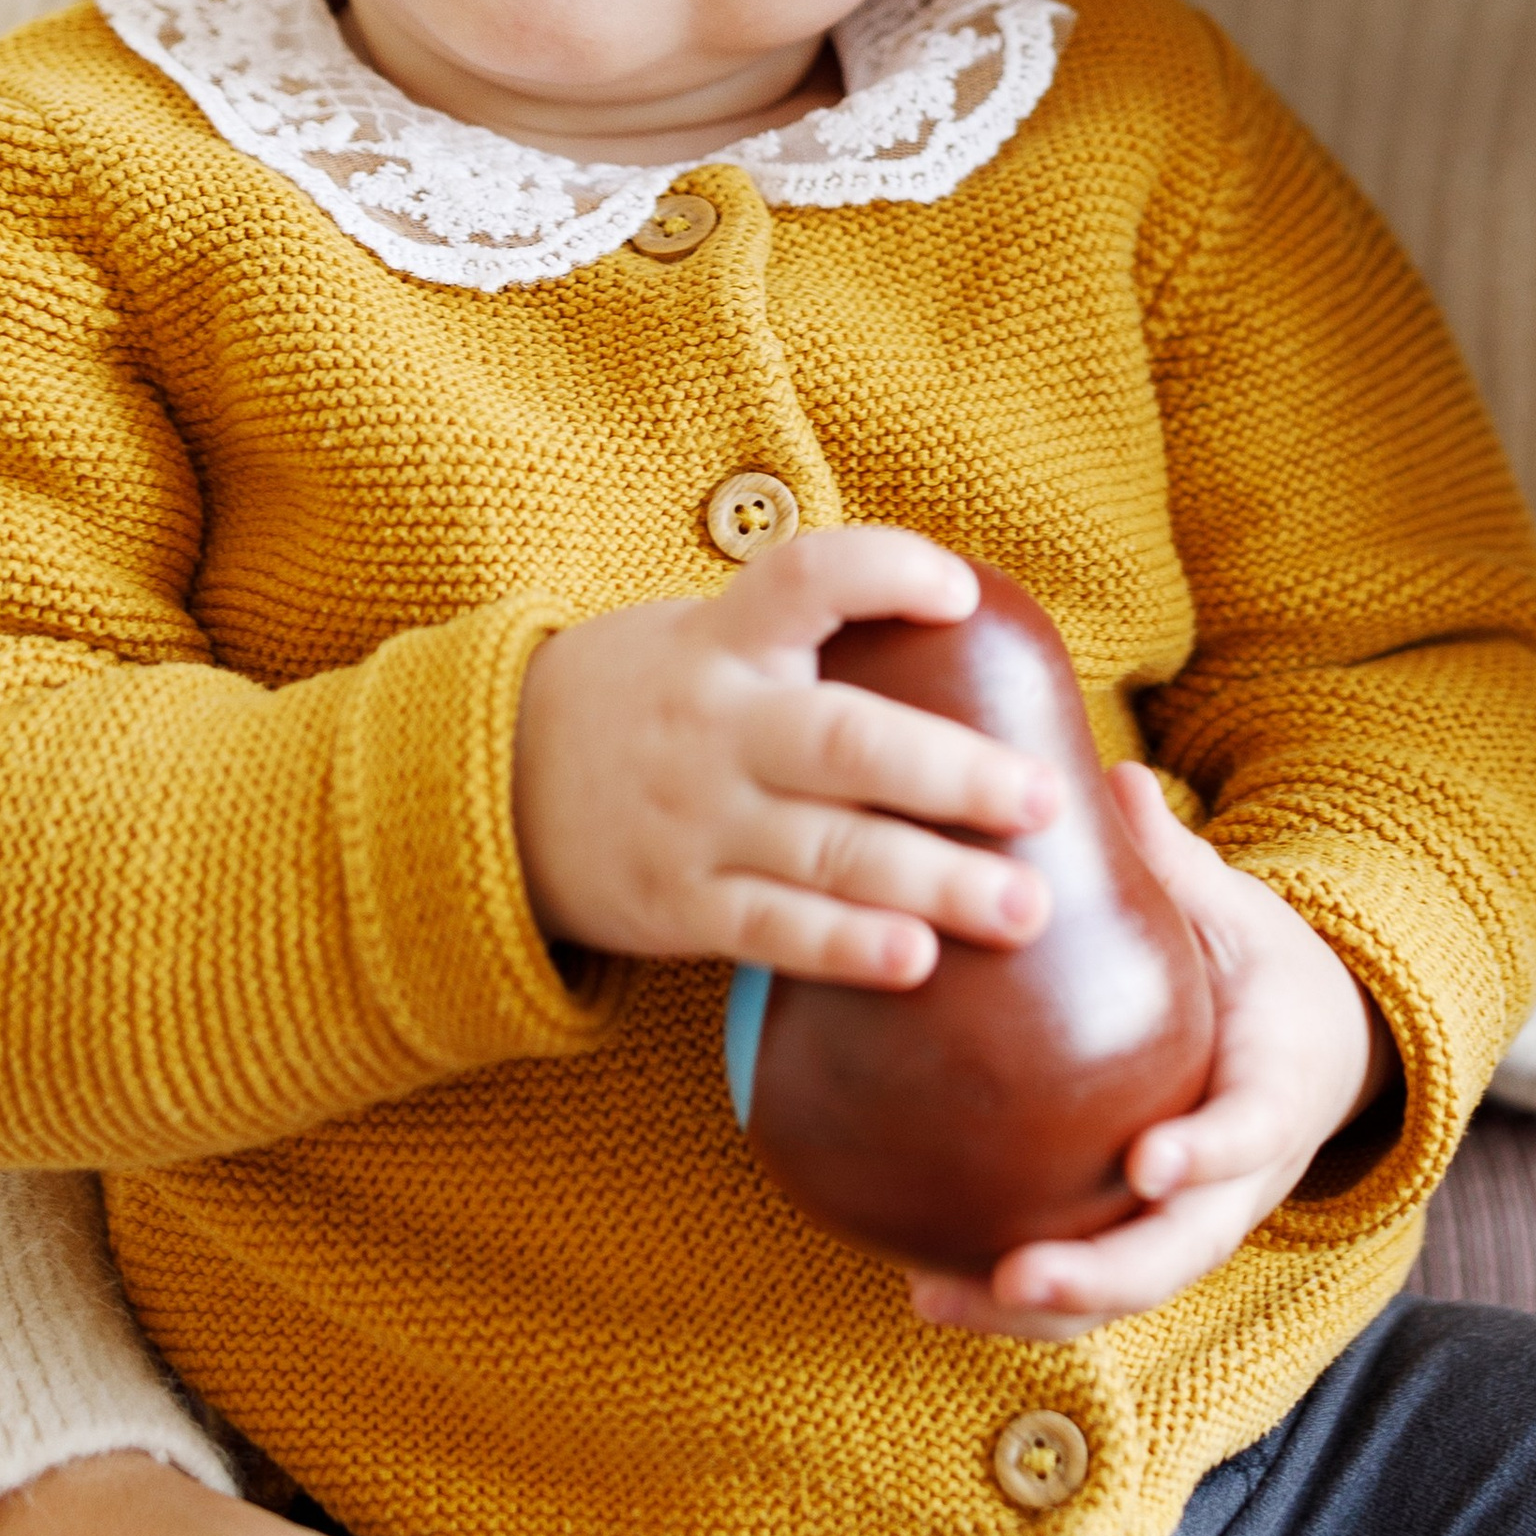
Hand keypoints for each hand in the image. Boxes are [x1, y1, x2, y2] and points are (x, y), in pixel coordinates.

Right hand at [512, 527, 1056, 986]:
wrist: (491, 782)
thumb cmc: (650, 700)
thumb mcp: (705, 637)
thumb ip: (809, 639)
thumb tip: (970, 636)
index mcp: (725, 640)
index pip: (804, 579)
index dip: (885, 573)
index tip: (960, 592)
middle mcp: (715, 725)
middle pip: (846, 743)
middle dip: (954, 774)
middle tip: (1045, 799)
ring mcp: (696, 821)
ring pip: (829, 851)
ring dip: (934, 882)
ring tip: (1027, 908)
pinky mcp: (680, 905)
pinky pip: (773, 930)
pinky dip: (845, 947)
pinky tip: (917, 962)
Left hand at [908, 765, 1392, 1341]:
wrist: (1317, 1047)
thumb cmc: (1264, 973)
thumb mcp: (1240, 917)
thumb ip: (1181, 868)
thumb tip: (1118, 780)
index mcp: (1279, 1086)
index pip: (1252, 1131)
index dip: (1208, 1154)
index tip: (1149, 1164)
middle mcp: (1242, 1176)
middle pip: (1183, 1248)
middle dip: (1102, 1272)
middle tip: (1021, 1274)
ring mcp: (1194, 1218)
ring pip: (1127, 1287)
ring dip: (1038, 1309)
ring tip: (935, 1298)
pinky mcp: (1145, 1237)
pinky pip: (1088, 1287)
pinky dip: (1013, 1304)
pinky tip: (925, 1290)